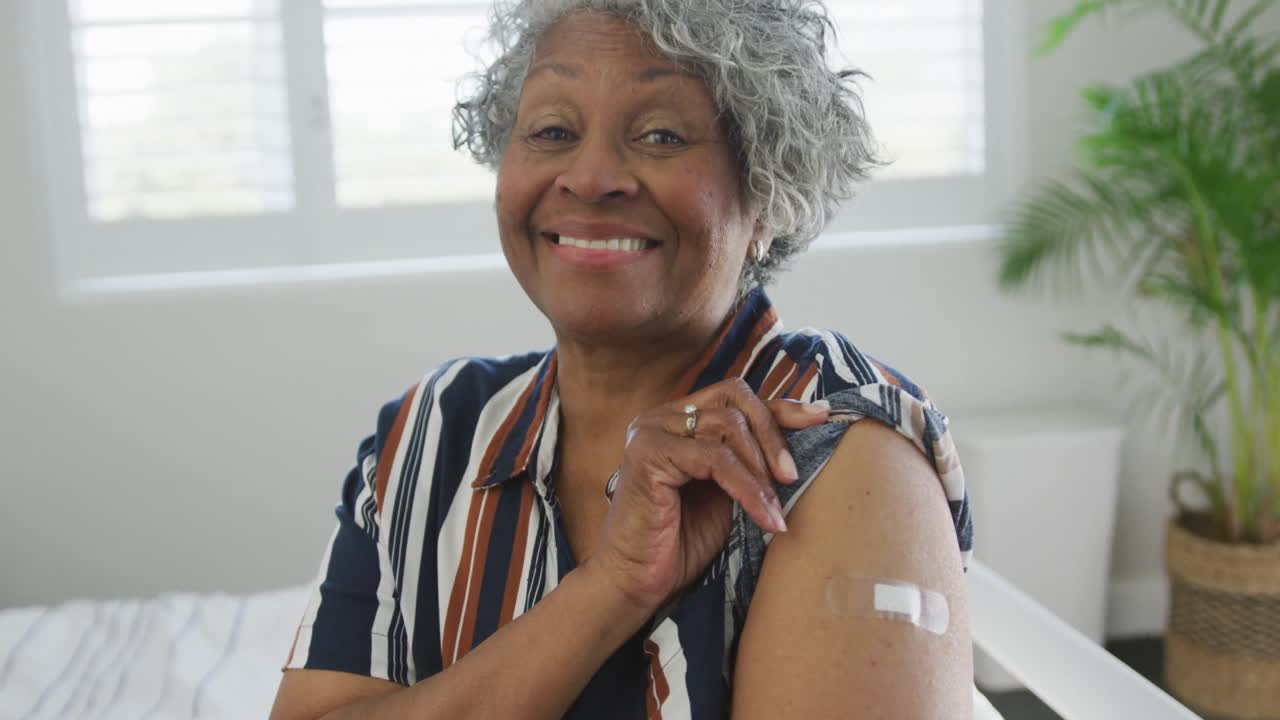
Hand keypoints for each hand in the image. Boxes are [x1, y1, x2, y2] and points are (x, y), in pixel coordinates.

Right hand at [585, 379, 829, 611]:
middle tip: (792, 476)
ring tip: (775, 509)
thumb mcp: (728, 492)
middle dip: (773, 435)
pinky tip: (764, 517)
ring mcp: (651, 431)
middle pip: (735, 399)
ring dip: (761, 471)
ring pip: (728, 427)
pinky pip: (715, 459)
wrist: (637, 582)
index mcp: (678, 420)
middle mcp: (661, 417)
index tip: (821, 416)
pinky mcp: (649, 453)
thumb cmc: (680, 542)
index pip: (736, 398)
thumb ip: (749, 462)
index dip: (781, 406)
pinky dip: (747, 488)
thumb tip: (801, 438)